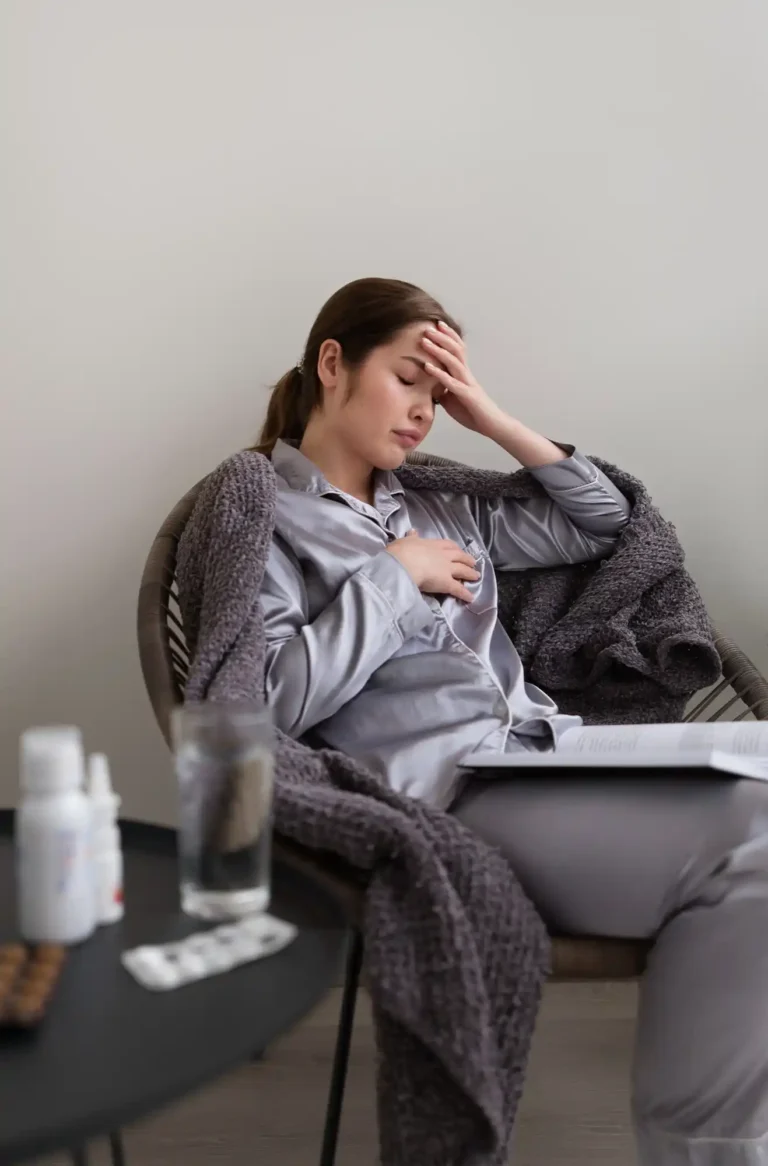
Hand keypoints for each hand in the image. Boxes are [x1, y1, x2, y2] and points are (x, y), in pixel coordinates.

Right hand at [387, 531, 479, 602]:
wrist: (404, 563)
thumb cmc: (401, 552)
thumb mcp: (406, 541)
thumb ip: (411, 538)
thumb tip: (412, 532)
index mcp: (433, 544)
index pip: (448, 545)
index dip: (454, 548)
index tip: (458, 550)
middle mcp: (443, 555)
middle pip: (459, 556)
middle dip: (467, 559)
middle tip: (473, 563)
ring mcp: (446, 569)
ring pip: (462, 570)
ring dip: (470, 573)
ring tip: (476, 576)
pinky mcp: (447, 583)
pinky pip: (457, 589)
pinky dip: (465, 594)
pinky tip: (470, 598)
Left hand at [421, 322, 504, 436]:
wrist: (492, 426)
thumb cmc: (474, 413)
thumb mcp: (453, 399)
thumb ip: (443, 390)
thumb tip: (429, 385)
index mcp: (464, 375)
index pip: (457, 350)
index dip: (448, 336)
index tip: (436, 325)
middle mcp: (467, 375)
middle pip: (455, 350)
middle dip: (441, 337)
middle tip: (427, 328)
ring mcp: (468, 384)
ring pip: (453, 361)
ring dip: (438, 350)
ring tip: (424, 341)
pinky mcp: (468, 396)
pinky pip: (451, 382)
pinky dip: (438, 373)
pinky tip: (427, 367)